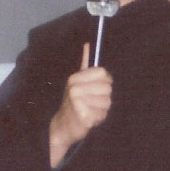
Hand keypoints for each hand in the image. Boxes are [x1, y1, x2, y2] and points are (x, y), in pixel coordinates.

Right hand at [49, 43, 112, 166]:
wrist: (62, 126)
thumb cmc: (73, 103)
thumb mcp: (76, 81)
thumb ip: (85, 63)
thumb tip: (87, 43)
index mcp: (74, 78)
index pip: (103, 73)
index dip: (105, 82)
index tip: (96, 89)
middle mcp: (75, 89)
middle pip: (107, 88)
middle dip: (104, 97)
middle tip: (91, 102)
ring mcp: (78, 103)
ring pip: (107, 102)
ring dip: (101, 109)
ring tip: (90, 110)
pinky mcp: (83, 116)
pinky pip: (102, 115)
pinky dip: (98, 119)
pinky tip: (89, 119)